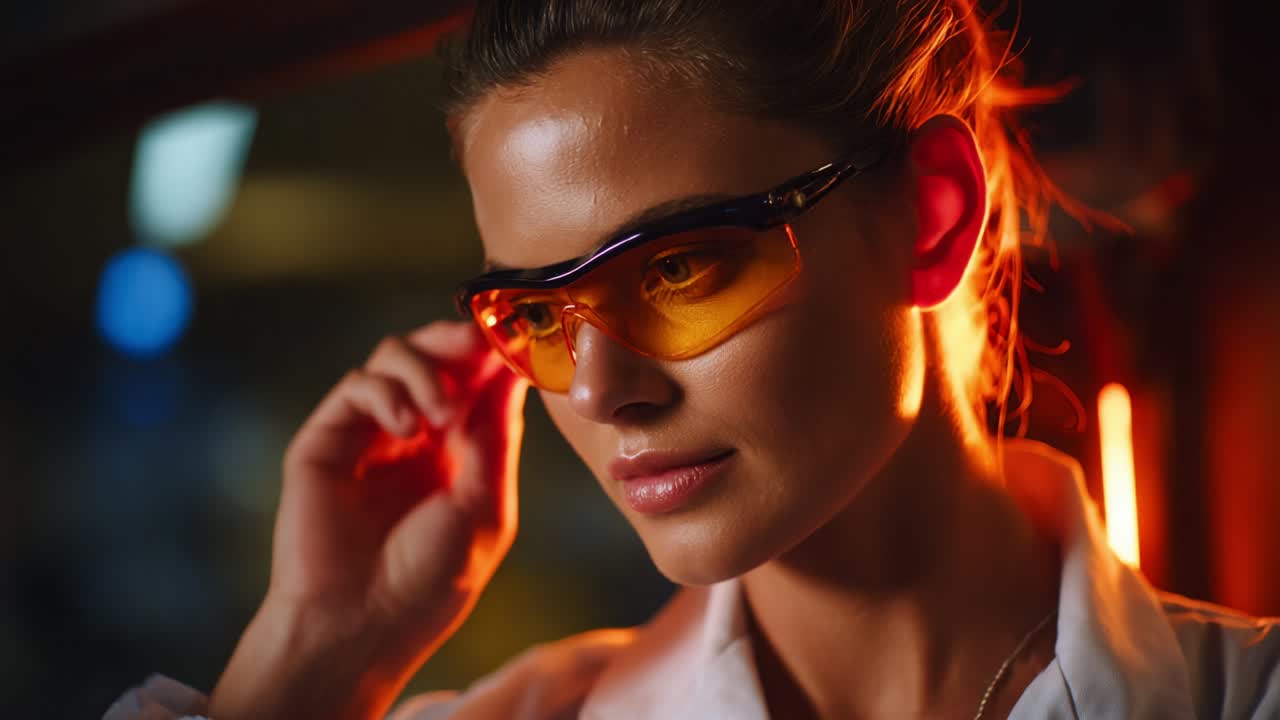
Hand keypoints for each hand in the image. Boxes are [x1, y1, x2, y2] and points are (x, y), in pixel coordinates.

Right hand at [210, 320, 528, 719]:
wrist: (361, 624)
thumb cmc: (429, 580)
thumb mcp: (484, 506)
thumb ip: (494, 436)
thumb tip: (512, 371)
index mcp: (460, 451)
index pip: (478, 380)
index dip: (496, 353)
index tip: (517, 334)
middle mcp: (416, 433)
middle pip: (436, 353)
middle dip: (460, 339)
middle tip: (479, 339)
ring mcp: (370, 432)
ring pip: (394, 356)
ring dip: (427, 370)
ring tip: (442, 414)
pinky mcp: (328, 438)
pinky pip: (358, 385)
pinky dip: (387, 393)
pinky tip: (408, 428)